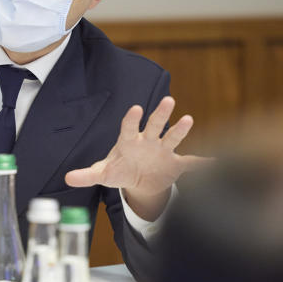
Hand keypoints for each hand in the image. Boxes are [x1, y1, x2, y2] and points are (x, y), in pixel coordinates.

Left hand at [65, 97, 209, 219]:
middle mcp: (148, 141)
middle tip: (168, 100)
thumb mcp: (103, 174)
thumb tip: (68, 178)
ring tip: (189, 119)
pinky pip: (190, 163)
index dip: (131, 119)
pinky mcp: (176, 164)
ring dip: (181, 130)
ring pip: (173, 137)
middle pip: (154, 125)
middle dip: (160, 114)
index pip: (129, 127)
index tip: (135, 108)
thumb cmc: (119, 171)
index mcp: (129, 141)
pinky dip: (202, 164)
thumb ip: (87, 175)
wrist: (140, 181)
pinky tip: (215, 162)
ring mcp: (163, 151)